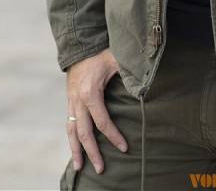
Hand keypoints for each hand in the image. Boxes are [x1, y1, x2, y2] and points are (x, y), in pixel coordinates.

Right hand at [66, 48, 128, 173]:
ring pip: (72, 132)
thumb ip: (129, 71)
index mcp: (91, 93)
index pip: (102, 121)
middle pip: (84, 132)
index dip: (113, 136)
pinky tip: (76, 151)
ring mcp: (72, 102)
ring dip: (76, 151)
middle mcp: (78, 101)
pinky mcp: (70, 102)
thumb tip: (146, 81)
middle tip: (102, 169)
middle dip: (93, 152)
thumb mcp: (116, 60)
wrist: (80, 47)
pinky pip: (69, 125)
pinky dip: (72, 139)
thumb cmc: (101, 54)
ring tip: (80, 168)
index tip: (124, 148)